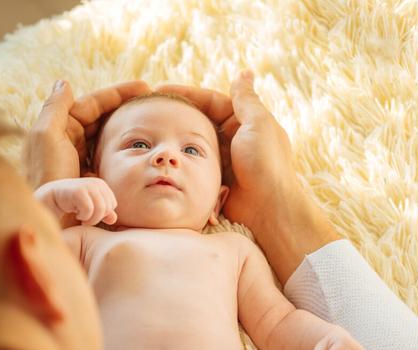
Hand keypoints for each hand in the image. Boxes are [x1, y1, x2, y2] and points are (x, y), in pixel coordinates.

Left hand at [24, 79, 150, 187]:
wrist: (50, 215)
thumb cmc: (45, 175)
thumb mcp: (46, 137)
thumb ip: (55, 108)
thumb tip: (64, 82)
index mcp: (62, 128)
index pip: (94, 104)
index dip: (118, 93)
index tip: (145, 87)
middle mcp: (73, 142)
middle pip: (104, 119)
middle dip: (127, 108)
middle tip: (154, 102)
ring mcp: (85, 161)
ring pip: (111, 138)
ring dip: (130, 129)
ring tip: (153, 121)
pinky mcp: (95, 179)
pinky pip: (115, 160)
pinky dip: (129, 153)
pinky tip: (145, 150)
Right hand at [35, 178, 117, 225]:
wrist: (53, 197)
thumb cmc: (73, 203)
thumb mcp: (92, 208)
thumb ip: (104, 213)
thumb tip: (114, 219)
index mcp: (102, 185)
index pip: (112, 205)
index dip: (103, 214)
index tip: (91, 214)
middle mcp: (97, 183)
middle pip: (107, 208)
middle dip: (97, 218)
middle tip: (86, 219)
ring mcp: (88, 186)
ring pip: (100, 210)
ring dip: (91, 219)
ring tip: (82, 218)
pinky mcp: (79, 191)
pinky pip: (89, 210)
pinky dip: (83, 216)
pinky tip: (76, 213)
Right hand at [157, 71, 295, 227]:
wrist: (269, 209)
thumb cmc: (266, 164)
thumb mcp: (257, 125)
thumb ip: (246, 100)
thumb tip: (245, 72)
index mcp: (245, 122)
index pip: (210, 102)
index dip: (185, 94)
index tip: (158, 92)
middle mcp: (234, 139)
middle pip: (199, 121)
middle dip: (176, 115)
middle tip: (148, 110)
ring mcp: (223, 160)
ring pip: (193, 144)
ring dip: (174, 138)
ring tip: (148, 131)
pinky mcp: (215, 180)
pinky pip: (193, 166)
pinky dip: (179, 161)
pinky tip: (162, 156)